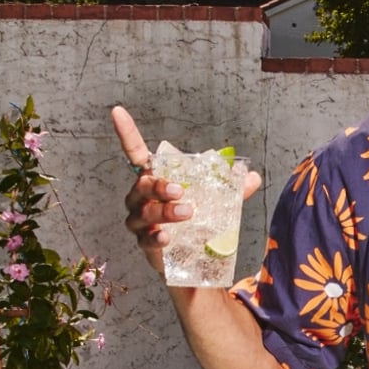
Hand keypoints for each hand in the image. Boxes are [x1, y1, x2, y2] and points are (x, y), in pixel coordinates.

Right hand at [110, 106, 260, 275]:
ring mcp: (140, 221)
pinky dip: (155, 237)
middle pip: (141, 186)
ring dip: (163, 211)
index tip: (117, 111)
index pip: (136, 153)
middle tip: (180, 190)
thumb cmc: (199, 220)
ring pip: (142, 212)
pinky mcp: (145, 243)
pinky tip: (167, 237)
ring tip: (186, 212)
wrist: (195, 258)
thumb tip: (251, 176)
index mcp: (156, 178)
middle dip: (157, 186)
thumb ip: (233, 188)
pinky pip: (145, 239)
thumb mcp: (218, 200)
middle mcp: (142, 198)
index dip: (126, 133)